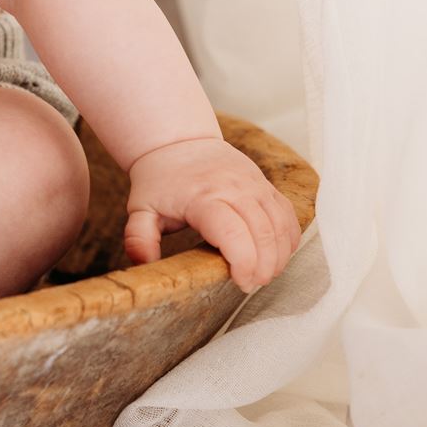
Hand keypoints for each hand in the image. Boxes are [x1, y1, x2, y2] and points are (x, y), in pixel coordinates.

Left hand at [122, 135, 300, 291]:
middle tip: (252, 284)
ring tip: (264, 274)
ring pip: (281, 225)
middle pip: (263, 232)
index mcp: (202, 197)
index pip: (233, 232)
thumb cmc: (160, 180)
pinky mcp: (266, 185)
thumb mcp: (140, 209)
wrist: (179, 142)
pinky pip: (288, 214)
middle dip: (264, 267)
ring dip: (279, 256)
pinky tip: (277, 255)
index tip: (240, 282)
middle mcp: (234, 188)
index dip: (244, 262)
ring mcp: (254, 185)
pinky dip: (288, 238)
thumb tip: (143, 265)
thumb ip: (139, 239)